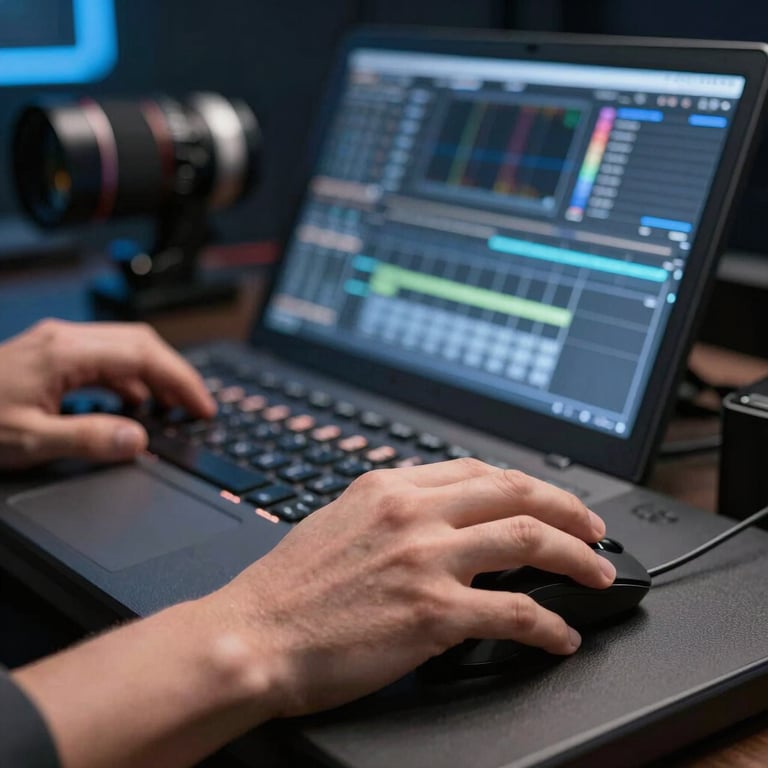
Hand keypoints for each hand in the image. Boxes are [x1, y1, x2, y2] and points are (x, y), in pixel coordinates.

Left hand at [0, 319, 215, 468]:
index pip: (144, 356)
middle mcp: (65, 339)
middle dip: (175, 375)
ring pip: (125, 349)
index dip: (181, 381)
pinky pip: (104, 361)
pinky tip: (132, 405)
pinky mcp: (49, 356)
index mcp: (65, 352)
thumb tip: (139, 439)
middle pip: (141, 344)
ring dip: (154, 377)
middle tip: (196, 408)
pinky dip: (129, 381)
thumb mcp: (28, 441)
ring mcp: (56, 345)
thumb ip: (89, 439)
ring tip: (171, 410)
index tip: (203, 407)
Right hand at [205, 458, 614, 716]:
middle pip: (516, 494)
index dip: (525, 485)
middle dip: (569, 510)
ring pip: (530, 542)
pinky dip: (549, 625)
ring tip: (600, 574)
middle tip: (594, 529)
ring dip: (578, 559)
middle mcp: (414, 513)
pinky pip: (515, 613)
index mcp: (390, 487)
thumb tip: (432, 511)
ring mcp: (427, 560)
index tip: (547, 500)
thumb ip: (389, 509)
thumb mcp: (338, 520)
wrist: (254, 635)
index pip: (478, 471)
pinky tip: (561, 635)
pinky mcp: (434, 614)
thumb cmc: (288, 587)